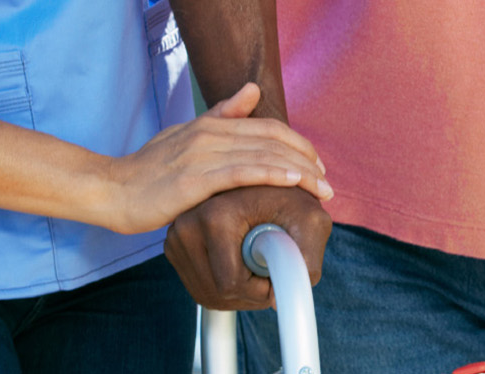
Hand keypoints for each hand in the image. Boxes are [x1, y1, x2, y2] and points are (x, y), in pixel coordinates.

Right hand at [102, 83, 330, 234]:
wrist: (114, 189)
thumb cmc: (150, 169)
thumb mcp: (186, 136)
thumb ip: (221, 114)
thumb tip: (253, 90)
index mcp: (210, 124)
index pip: (267, 127)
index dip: (296, 142)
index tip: (316, 164)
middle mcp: (210, 133)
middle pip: (271, 140)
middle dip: (305, 159)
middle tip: (327, 182)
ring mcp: (202, 154)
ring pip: (262, 155)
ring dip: (299, 171)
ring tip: (322, 188)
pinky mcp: (195, 179)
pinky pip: (242, 172)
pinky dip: (272, 173)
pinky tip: (293, 182)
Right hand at [164, 182, 332, 308]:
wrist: (267, 185)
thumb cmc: (291, 201)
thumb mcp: (310, 222)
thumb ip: (306, 259)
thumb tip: (277, 299)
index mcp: (214, 215)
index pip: (231, 283)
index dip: (260, 287)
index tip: (274, 266)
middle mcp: (187, 223)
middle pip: (216, 291)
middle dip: (248, 290)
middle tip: (265, 262)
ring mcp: (176, 234)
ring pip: (206, 291)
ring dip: (235, 288)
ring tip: (252, 258)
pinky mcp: (173, 244)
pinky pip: (199, 283)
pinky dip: (220, 282)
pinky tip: (236, 259)